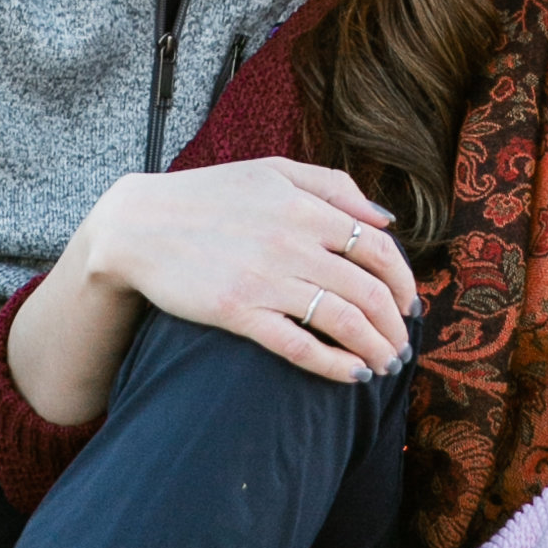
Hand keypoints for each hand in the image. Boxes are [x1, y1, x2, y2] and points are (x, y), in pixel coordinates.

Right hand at [88, 159, 417, 381]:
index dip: (403, 283)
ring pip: (343, 321)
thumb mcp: (272, 171)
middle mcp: (292, 242)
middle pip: (369, 291)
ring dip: (375, 348)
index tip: (409, 305)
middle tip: (403, 345)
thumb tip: (385, 219)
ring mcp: (265, 279)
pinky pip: (300, 345)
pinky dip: (335, 365)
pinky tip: (353, 375)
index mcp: (304, 206)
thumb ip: (333, 186)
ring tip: (385, 366)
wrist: (137, 225)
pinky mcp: (238, 312)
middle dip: (396, 325)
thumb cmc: (208, 196)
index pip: (378, 248)